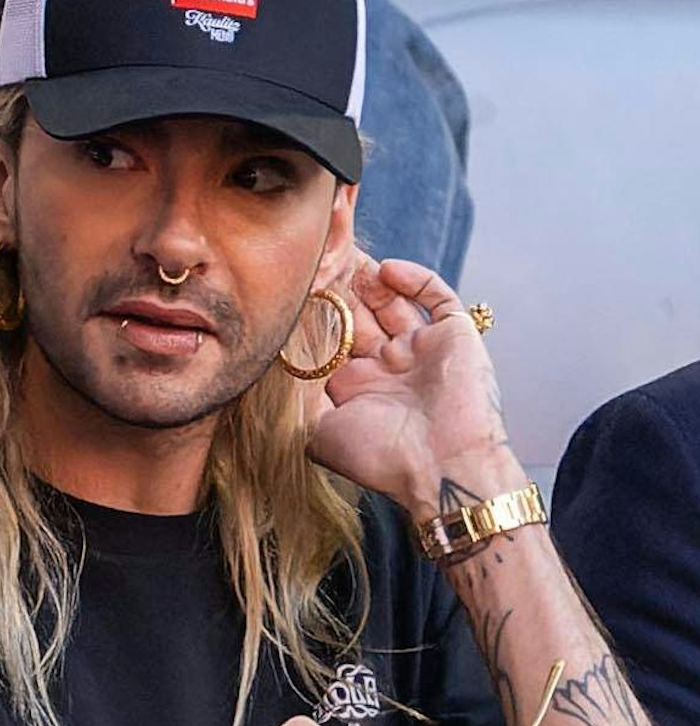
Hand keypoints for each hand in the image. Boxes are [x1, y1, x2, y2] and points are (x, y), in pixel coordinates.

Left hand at [305, 254, 523, 519]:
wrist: (442, 468)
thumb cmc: (381, 459)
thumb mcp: (320, 436)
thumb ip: (298, 406)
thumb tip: (272, 380)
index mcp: (357, 388)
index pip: (331, 340)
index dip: (314, 316)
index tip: (294, 291)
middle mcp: (388, 366)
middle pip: (361, 315)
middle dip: (340, 291)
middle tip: (320, 261)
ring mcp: (421, 349)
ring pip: (394, 301)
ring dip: (371, 280)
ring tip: (348, 257)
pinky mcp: (454, 335)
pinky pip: (436, 296)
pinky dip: (414, 278)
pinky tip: (387, 269)